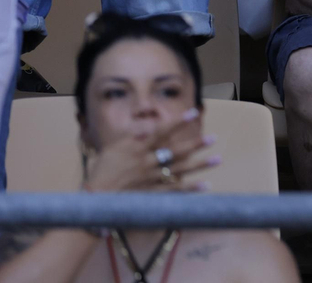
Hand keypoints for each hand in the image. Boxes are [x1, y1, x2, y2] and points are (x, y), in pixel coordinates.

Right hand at [83, 109, 219, 192]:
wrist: (94, 199)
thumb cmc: (101, 172)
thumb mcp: (113, 149)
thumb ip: (133, 137)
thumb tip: (149, 127)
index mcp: (137, 149)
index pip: (161, 132)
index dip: (178, 122)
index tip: (194, 112)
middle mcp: (146, 163)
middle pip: (175, 152)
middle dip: (195, 145)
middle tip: (213, 138)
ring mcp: (151, 180)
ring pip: (179, 170)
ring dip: (199, 165)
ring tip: (217, 159)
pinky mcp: (152, 195)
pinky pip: (174, 192)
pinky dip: (190, 190)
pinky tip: (206, 185)